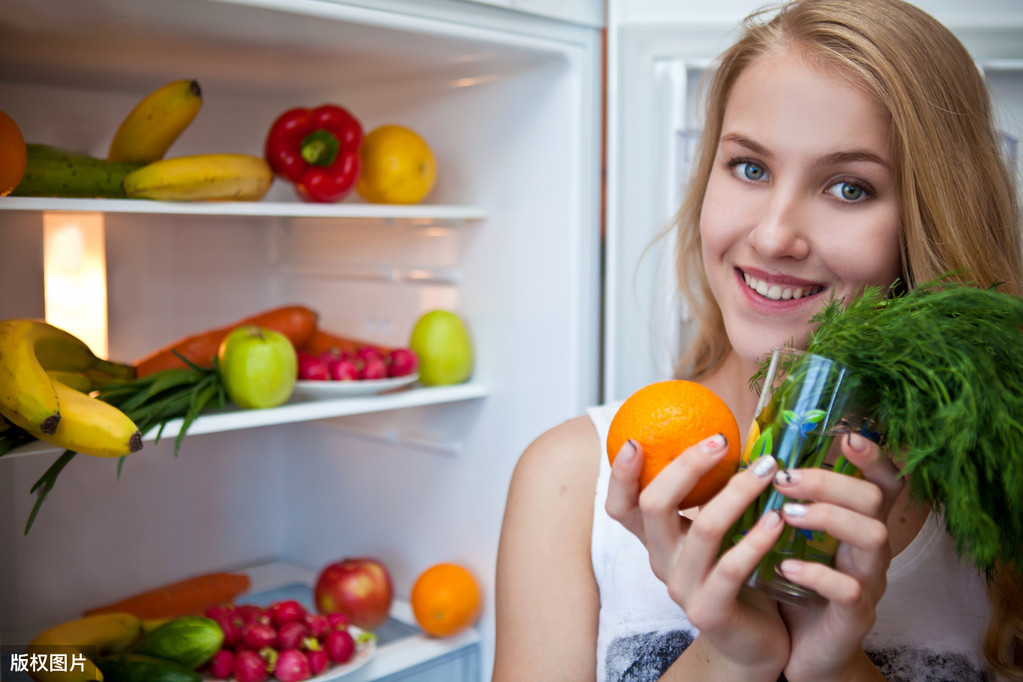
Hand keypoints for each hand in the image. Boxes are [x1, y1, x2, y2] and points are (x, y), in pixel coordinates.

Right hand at [605, 435, 789, 677]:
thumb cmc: (739, 575)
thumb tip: (728, 432)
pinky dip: (756, 538)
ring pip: (702, 529)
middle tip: (722, 441)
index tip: (635, 440)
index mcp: (656, 539)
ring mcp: (682, 587)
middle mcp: (661, 560)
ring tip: (768, 470)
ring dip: (737, 493)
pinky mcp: (709, 611)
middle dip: (686, 466)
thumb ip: (711, 494)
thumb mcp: (716, 531)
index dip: (620, 474)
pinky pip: (731, 567)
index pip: (620, 505)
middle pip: (653, 505)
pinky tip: (778, 519)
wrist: (753, 642)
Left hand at [773, 433, 903, 681]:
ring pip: (873, 536)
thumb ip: (782, 502)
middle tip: (783, 479)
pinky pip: (849, 590)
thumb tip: (750, 454)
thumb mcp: (789, 538)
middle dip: (829, 481)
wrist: (800, 650)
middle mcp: (869, 547)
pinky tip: (787, 567)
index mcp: (856, 522)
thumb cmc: (792, 584)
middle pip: (874, 498)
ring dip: (828, 517)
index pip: (881, 480)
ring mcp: (867, 580)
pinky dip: (818, 574)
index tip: (848, 437)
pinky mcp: (855, 616)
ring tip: (785, 515)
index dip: (874, 456)